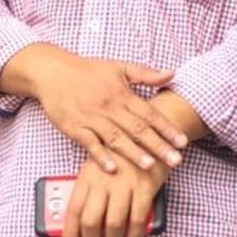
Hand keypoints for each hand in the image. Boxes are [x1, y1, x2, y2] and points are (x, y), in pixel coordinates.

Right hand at [0, 44, 187, 172]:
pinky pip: (90, 144)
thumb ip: (146, 74)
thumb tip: (172, 73)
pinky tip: (112, 168)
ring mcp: (92, 118)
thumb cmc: (87, 70)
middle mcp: (109, 106)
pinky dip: (100, 156)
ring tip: (149, 165)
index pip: (149, 113)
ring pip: (116, 138)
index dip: (167, 128)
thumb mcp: (119, 67)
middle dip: (158, 145)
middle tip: (175, 160)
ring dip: (133, 152)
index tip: (183, 141)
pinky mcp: (75, 127)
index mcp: (122, 93)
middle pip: (137, 128)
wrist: (53, 72)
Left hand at [61, 158, 168, 236]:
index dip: (69, 234)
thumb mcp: (98, 165)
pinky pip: (137, 221)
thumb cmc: (120, 153)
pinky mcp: (145, 188)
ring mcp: (125, 185)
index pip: (73, 210)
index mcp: (88, 175)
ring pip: (114, 225)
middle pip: (91, 221)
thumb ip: (89, 188)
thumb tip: (78, 219)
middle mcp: (104, 180)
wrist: (148, 134)